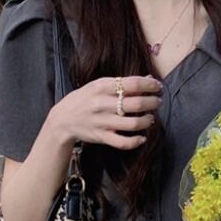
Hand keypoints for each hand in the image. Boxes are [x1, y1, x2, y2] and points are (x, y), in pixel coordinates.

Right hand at [47, 74, 163, 150]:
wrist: (63, 119)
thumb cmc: (83, 99)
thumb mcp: (98, 85)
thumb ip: (121, 83)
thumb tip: (148, 78)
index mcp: (102, 87)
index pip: (133, 83)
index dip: (150, 85)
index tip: (158, 86)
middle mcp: (102, 104)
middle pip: (136, 104)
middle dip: (152, 102)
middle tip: (157, 102)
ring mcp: (102, 122)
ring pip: (132, 124)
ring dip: (147, 121)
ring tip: (150, 118)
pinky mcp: (101, 137)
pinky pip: (123, 142)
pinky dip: (136, 141)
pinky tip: (142, 138)